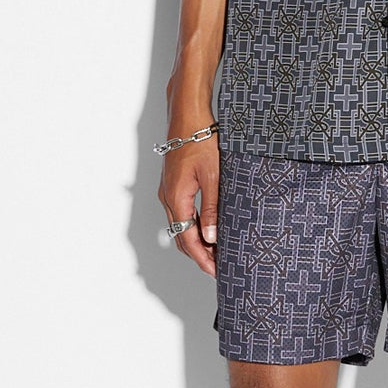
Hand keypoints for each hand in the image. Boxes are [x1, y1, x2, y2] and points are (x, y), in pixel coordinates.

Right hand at [159, 139, 218, 274]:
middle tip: (219, 266)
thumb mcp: (213, 176)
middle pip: (181, 236)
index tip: (216, 271)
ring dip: (196, 241)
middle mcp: (168, 197)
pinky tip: (208, 228)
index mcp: (176, 198)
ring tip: (217, 251)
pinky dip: (194, 226)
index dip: (202, 259)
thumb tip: (211, 237)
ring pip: (180, 226)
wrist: (187, 115)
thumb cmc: (200, 140)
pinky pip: (182, 213)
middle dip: (199, 254)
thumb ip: (212, 208)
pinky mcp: (174, 184)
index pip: (187, 239)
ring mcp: (168, 191)